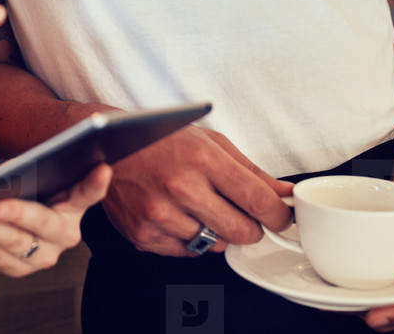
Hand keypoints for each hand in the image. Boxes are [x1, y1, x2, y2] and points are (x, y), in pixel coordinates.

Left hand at [0, 163, 111, 276]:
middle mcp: (65, 235)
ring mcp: (43, 256)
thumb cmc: (22, 185)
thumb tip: (4, 180)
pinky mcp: (20, 268)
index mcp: (74, 206)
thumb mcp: (30, 174)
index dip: (95, 183)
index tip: (102, 168)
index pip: (88, 193)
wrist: (5, 208)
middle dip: (19, 215)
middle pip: (45, 224)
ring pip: (17, 246)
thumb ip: (29, 173)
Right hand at [102, 126, 292, 255]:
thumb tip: (284, 193)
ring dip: (218, 232)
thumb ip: (250, 171)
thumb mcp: (210, 143)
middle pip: (242, 232)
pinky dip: (191, 238)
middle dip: (252, 228)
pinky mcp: (144, 235)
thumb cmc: (161, 141)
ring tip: (203, 208)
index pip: (258, 201)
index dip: (278, 215)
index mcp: (202, 160)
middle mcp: (180, 188)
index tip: (281, 218)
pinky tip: (181, 216)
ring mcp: (160, 215)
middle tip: (245, 216)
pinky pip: (187, 251)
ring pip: (216, 246)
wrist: (108, 148)